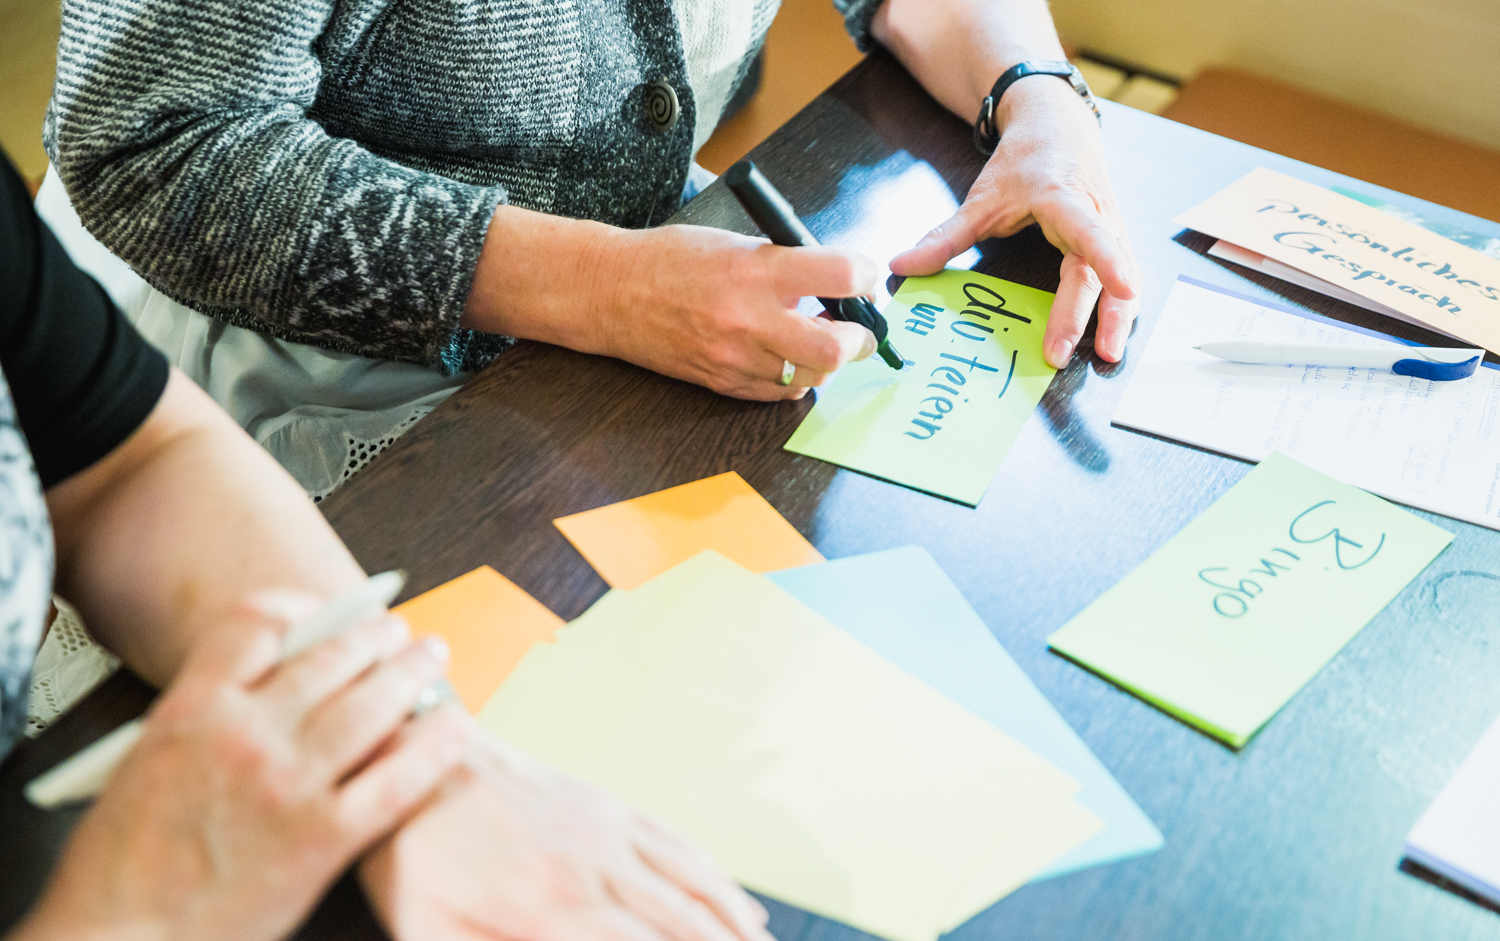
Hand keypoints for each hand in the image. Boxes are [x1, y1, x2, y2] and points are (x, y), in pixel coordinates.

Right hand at [13, 592, 466, 940]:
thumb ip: (205, 715)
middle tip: (397, 632)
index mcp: (192, 708)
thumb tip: (266, 684)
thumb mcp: (146, 761)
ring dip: (412, 673)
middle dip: (373, 635)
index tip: (321, 612)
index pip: (258, 623)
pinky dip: (436, 746)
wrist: (116, 939)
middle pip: (331, 656)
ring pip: (374, 704)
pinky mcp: (325, 837)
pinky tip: (455, 727)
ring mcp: (291, 783)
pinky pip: (400, 777)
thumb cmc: (120, 865)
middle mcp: (248, 733)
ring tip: (431, 659)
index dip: (300, 608)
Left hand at [360, 731, 774, 940]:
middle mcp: (595, 862)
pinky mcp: (605, 803)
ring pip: (695, 883)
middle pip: (685, 924)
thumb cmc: (410, 857)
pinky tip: (739, 903)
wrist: (411, 753)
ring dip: (737, 925)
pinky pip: (677, 843)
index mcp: (552, 904)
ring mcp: (606, 826)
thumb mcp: (428, 932)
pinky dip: (718, 879)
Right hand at [465, 208, 879, 400]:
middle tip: (857, 327)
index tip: (866, 279)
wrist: (611, 293)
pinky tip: (785, 356)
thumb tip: (838, 278)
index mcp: (756, 270)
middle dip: (858, 339)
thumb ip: (788, 261)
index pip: (841, 275)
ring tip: (815, 337)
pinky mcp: (723, 383)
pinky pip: (779, 393)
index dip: (867, 277)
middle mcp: (749, 319)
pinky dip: (793, 376)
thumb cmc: (671, 259)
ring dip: (825, 359)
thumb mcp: (736, 241)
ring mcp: (735, 358)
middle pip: (835, 348)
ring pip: (810, 376)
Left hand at [890, 78, 1141, 367]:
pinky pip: (1127, 277)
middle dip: (1089, 314)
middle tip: (1061, 355)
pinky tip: (1112, 337)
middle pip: (1098, 269)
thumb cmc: (1023, 162)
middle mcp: (1097, 214)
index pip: (1088, 231)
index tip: (1120, 286)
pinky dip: (1122, 308)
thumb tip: (901, 266)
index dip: (1106, 259)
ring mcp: (1113, 228)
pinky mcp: (1117, 240)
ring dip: (1120, 318)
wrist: (1058, 126)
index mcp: (1063, 199)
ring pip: (1128, 276)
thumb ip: (945, 236)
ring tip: (1109, 356)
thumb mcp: (981, 197)